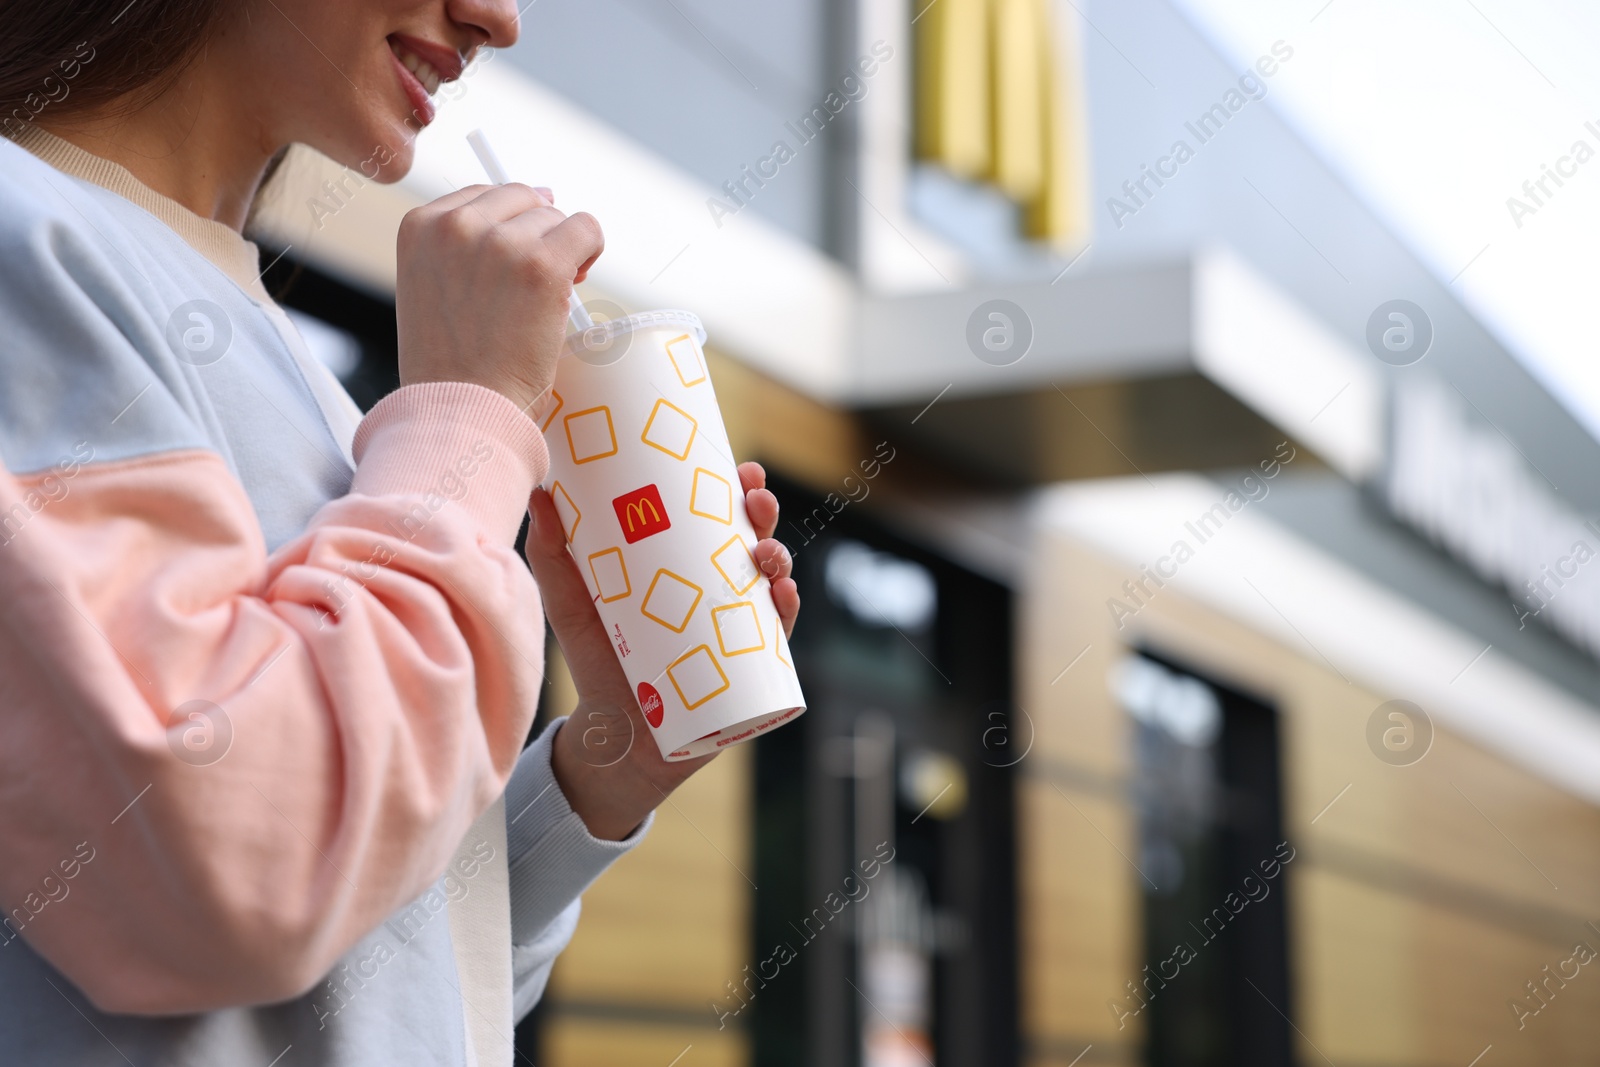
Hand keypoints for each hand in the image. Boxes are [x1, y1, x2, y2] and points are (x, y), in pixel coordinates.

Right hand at [395, 184, 601, 412]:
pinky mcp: (543, 265)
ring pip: (556, 217)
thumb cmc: (453, 364)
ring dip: (561, 251)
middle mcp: (456, 225)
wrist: (461, 409)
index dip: (508, 226)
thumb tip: (542, 196)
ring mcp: (501, 243)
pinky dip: (591, 250)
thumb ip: (467, 244)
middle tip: (534, 282)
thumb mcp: (434, 286)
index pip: (482, 194)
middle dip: (536, 233)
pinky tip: (577, 280)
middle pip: (522, 198)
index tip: (511, 264)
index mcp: (420, 225)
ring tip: (545, 297)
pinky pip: (587, 229)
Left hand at [527, 462, 799, 840]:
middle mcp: (718, 593)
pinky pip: (777, 638)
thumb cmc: (597, 662)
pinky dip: (785, 612)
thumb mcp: (571, 604)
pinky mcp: (747, 671)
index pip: (717, 518)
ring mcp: (736, 630)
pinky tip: (781, 596)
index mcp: (684, 567)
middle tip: (757, 502)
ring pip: (771, 584)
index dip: (736, 490)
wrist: (614, 738)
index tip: (741, 468)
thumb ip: (553, 554)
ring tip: (766, 555)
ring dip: (780, 560)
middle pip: (752, 542)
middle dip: (764, 515)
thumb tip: (541, 494)